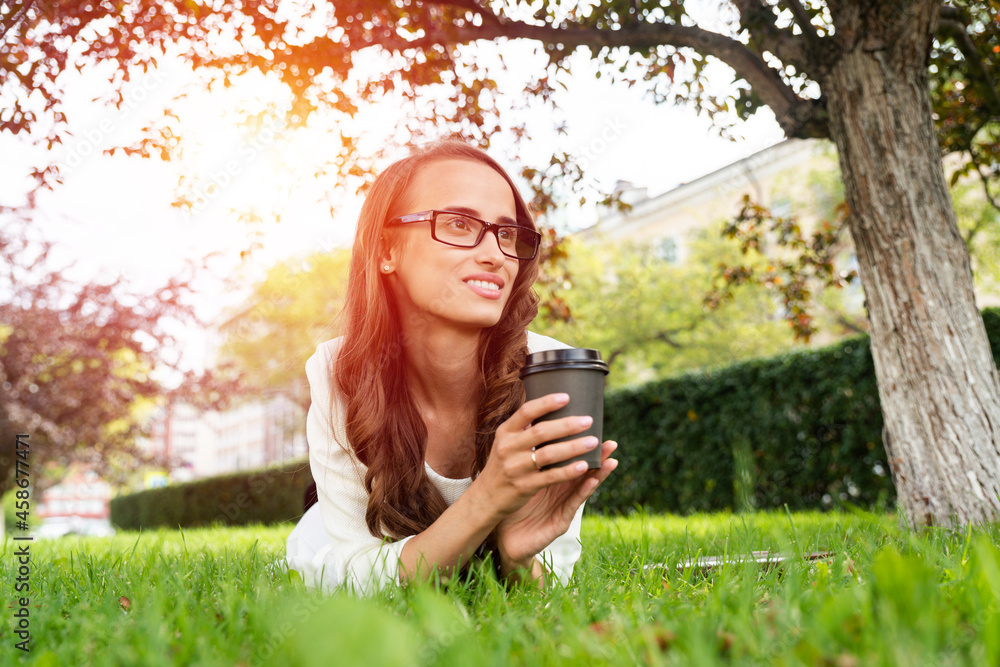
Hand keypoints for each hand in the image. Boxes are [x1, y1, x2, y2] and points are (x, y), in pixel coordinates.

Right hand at [472, 393, 604, 523]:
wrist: (486, 498)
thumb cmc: (502, 465)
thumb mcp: (505, 443)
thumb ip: (523, 429)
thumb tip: (550, 407)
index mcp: (505, 432)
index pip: (526, 412)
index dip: (546, 403)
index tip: (567, 397)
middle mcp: (508, 448)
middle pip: (541, 432)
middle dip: (567, 425)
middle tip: (588, 420)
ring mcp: (515, 468)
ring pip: (548, 454)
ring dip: (573, 447)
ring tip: (593, 442)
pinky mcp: (524, 486)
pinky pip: (550, 477)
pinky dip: (568, 471)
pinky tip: (584, 465)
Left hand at [495, 439, 617, 570]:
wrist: (505, 538)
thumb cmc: (512, 506)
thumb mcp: (520, 479)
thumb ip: (528, 459)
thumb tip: (525, 428)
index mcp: (552, 477)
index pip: (570, 459)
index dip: (581, 445)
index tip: (592, 430)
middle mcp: (561, 491)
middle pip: (583, 470)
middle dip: (598, 457)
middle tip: (611, 443)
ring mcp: (562, 505)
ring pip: (583, 486)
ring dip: (599, 474)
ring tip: (611, 461)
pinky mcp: (560, 521)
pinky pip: (573, 503)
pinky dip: (583, 491)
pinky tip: (592, 480)